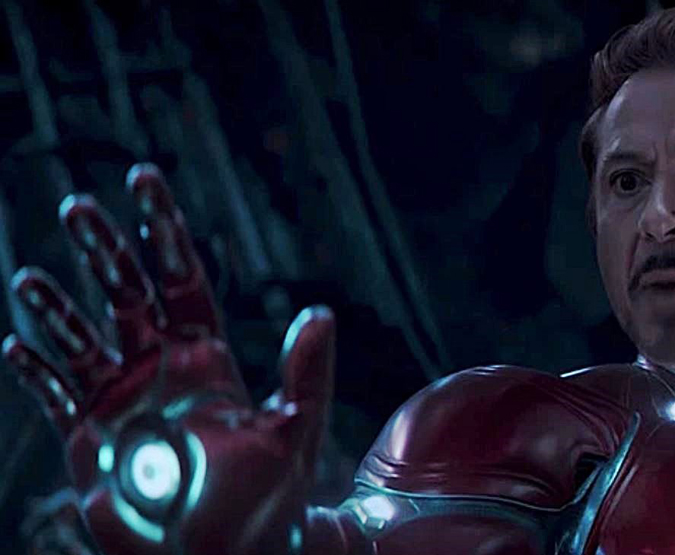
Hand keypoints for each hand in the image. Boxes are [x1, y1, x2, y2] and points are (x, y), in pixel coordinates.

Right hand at [3, 164, 335, 554]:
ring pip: (79, 339)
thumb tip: (322, 313)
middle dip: (104, 250)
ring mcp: (121, 401)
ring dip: (56, 308)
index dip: (164, 230)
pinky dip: (36, 372)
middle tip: (79, 205)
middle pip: (125, 293)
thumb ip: (308, 375)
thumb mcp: (296, 432)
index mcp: (208, 356)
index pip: (182, 277)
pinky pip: (56, 395)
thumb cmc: (270, 499)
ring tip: (30, 279)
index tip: (144, 178)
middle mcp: (160, 368)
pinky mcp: (89, 440)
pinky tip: (17, 345)